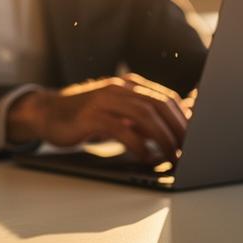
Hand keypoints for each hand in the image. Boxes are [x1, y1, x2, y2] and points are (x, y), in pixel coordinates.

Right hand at [7, 73, 189, 162]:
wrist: (48, 113)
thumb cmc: (87, 117)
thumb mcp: (118, 113)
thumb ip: (141, 119)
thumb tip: (173, 132)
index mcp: (129, 85)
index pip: (166, 98)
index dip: (183, 119)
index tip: (193, 139)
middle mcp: (119, 88)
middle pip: (158, 105)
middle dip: (177, 129)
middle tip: (187, 150)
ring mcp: (104, 100)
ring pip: (144, 114)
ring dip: (163, 138)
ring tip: (171, 156)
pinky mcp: (90, 116)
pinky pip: (121, 129)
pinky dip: (138, 144)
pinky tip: (145, 156)